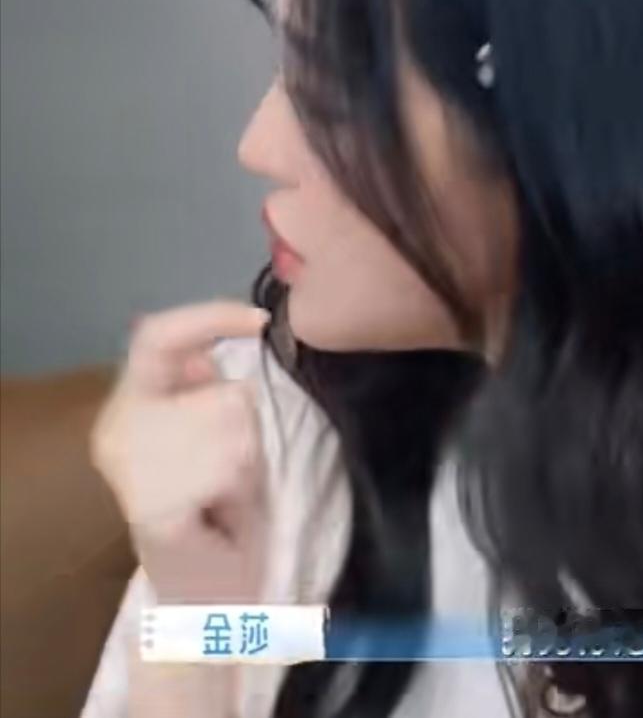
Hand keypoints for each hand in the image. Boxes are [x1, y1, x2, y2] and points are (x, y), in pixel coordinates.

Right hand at [91, 300, 271, 603]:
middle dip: (246, 427)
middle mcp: (118, 430)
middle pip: (221, 390)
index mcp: (127, 406)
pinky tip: (222, 510)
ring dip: (248, 458)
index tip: (258, 321)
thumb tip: (206, 352)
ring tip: (226, 491)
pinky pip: (230, 467)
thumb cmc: (213, 507)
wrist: (203, 590)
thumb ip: (201, 388)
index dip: (209, 318)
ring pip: (234, 424)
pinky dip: (241, 487)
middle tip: (231, 466)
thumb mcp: (210, 431)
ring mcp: (132, 468)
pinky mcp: (156, 505)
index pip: (156, 336)